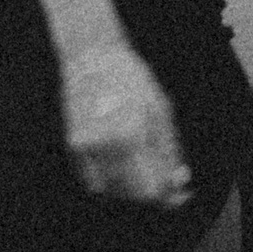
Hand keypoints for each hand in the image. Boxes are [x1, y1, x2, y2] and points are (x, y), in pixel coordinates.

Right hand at [61, 41, 192, 205]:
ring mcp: (87, 147)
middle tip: (160, 180)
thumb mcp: (160, 109)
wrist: (92, 56)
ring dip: (129, 187)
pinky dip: (108, 179)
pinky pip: (93, 180)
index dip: (165, 195)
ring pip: (112, 190)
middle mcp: (107, 145)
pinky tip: (118, 158)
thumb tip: (178, 186)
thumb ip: (169, 152)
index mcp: (133, 134)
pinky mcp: (74, 145)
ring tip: (139, 164)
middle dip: (149, 191)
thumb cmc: (132, 80)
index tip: (175, 193)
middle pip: (131, 194)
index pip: (150, 189)